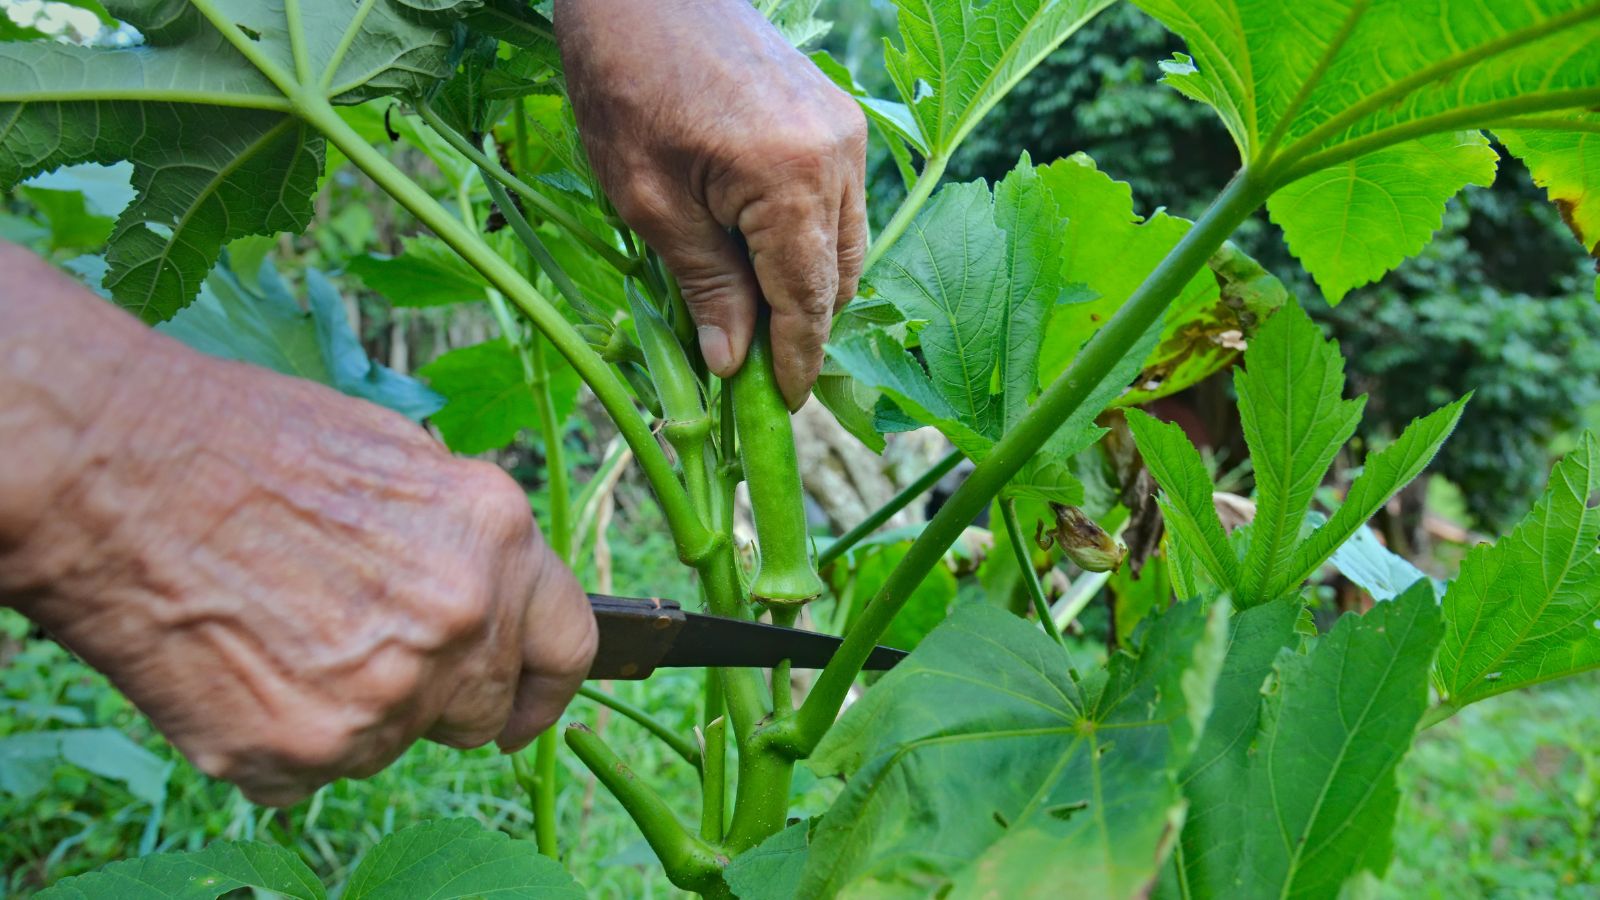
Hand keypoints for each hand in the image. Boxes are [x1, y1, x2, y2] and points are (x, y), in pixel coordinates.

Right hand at [1, 247, 595, 805]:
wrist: (115, 472)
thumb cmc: (244, 444)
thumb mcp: (397, 457)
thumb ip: (460, 540)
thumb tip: (481, 591)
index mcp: (495, 536)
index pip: (566, 645)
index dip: (543, 688)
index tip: (518, 710)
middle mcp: (463, 620)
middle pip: (479, 706)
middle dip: (437, 697)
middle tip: (363, 658)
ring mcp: (393, 692)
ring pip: (396, 742)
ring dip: (354, 713)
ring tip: (280, 640)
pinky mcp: (312, 749)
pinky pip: (317, 774)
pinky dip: (283, 742)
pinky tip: (239, 671)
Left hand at [556, 0, 867, 409]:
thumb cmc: (626, 85)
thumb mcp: (649, 202)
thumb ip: (704, 285)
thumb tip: (732, 363)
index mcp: (791, 179)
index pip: (810, 299)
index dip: (796, 361)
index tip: (781, 407)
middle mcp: (837, 155)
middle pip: (843, 275)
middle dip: (806, 327)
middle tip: (757, 367)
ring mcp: (844, 131)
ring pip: (846, 240)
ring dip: (808, 281)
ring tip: (751, 310)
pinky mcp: (835, 115)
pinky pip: (836, 200)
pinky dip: (806, 236)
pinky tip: (757, 249)